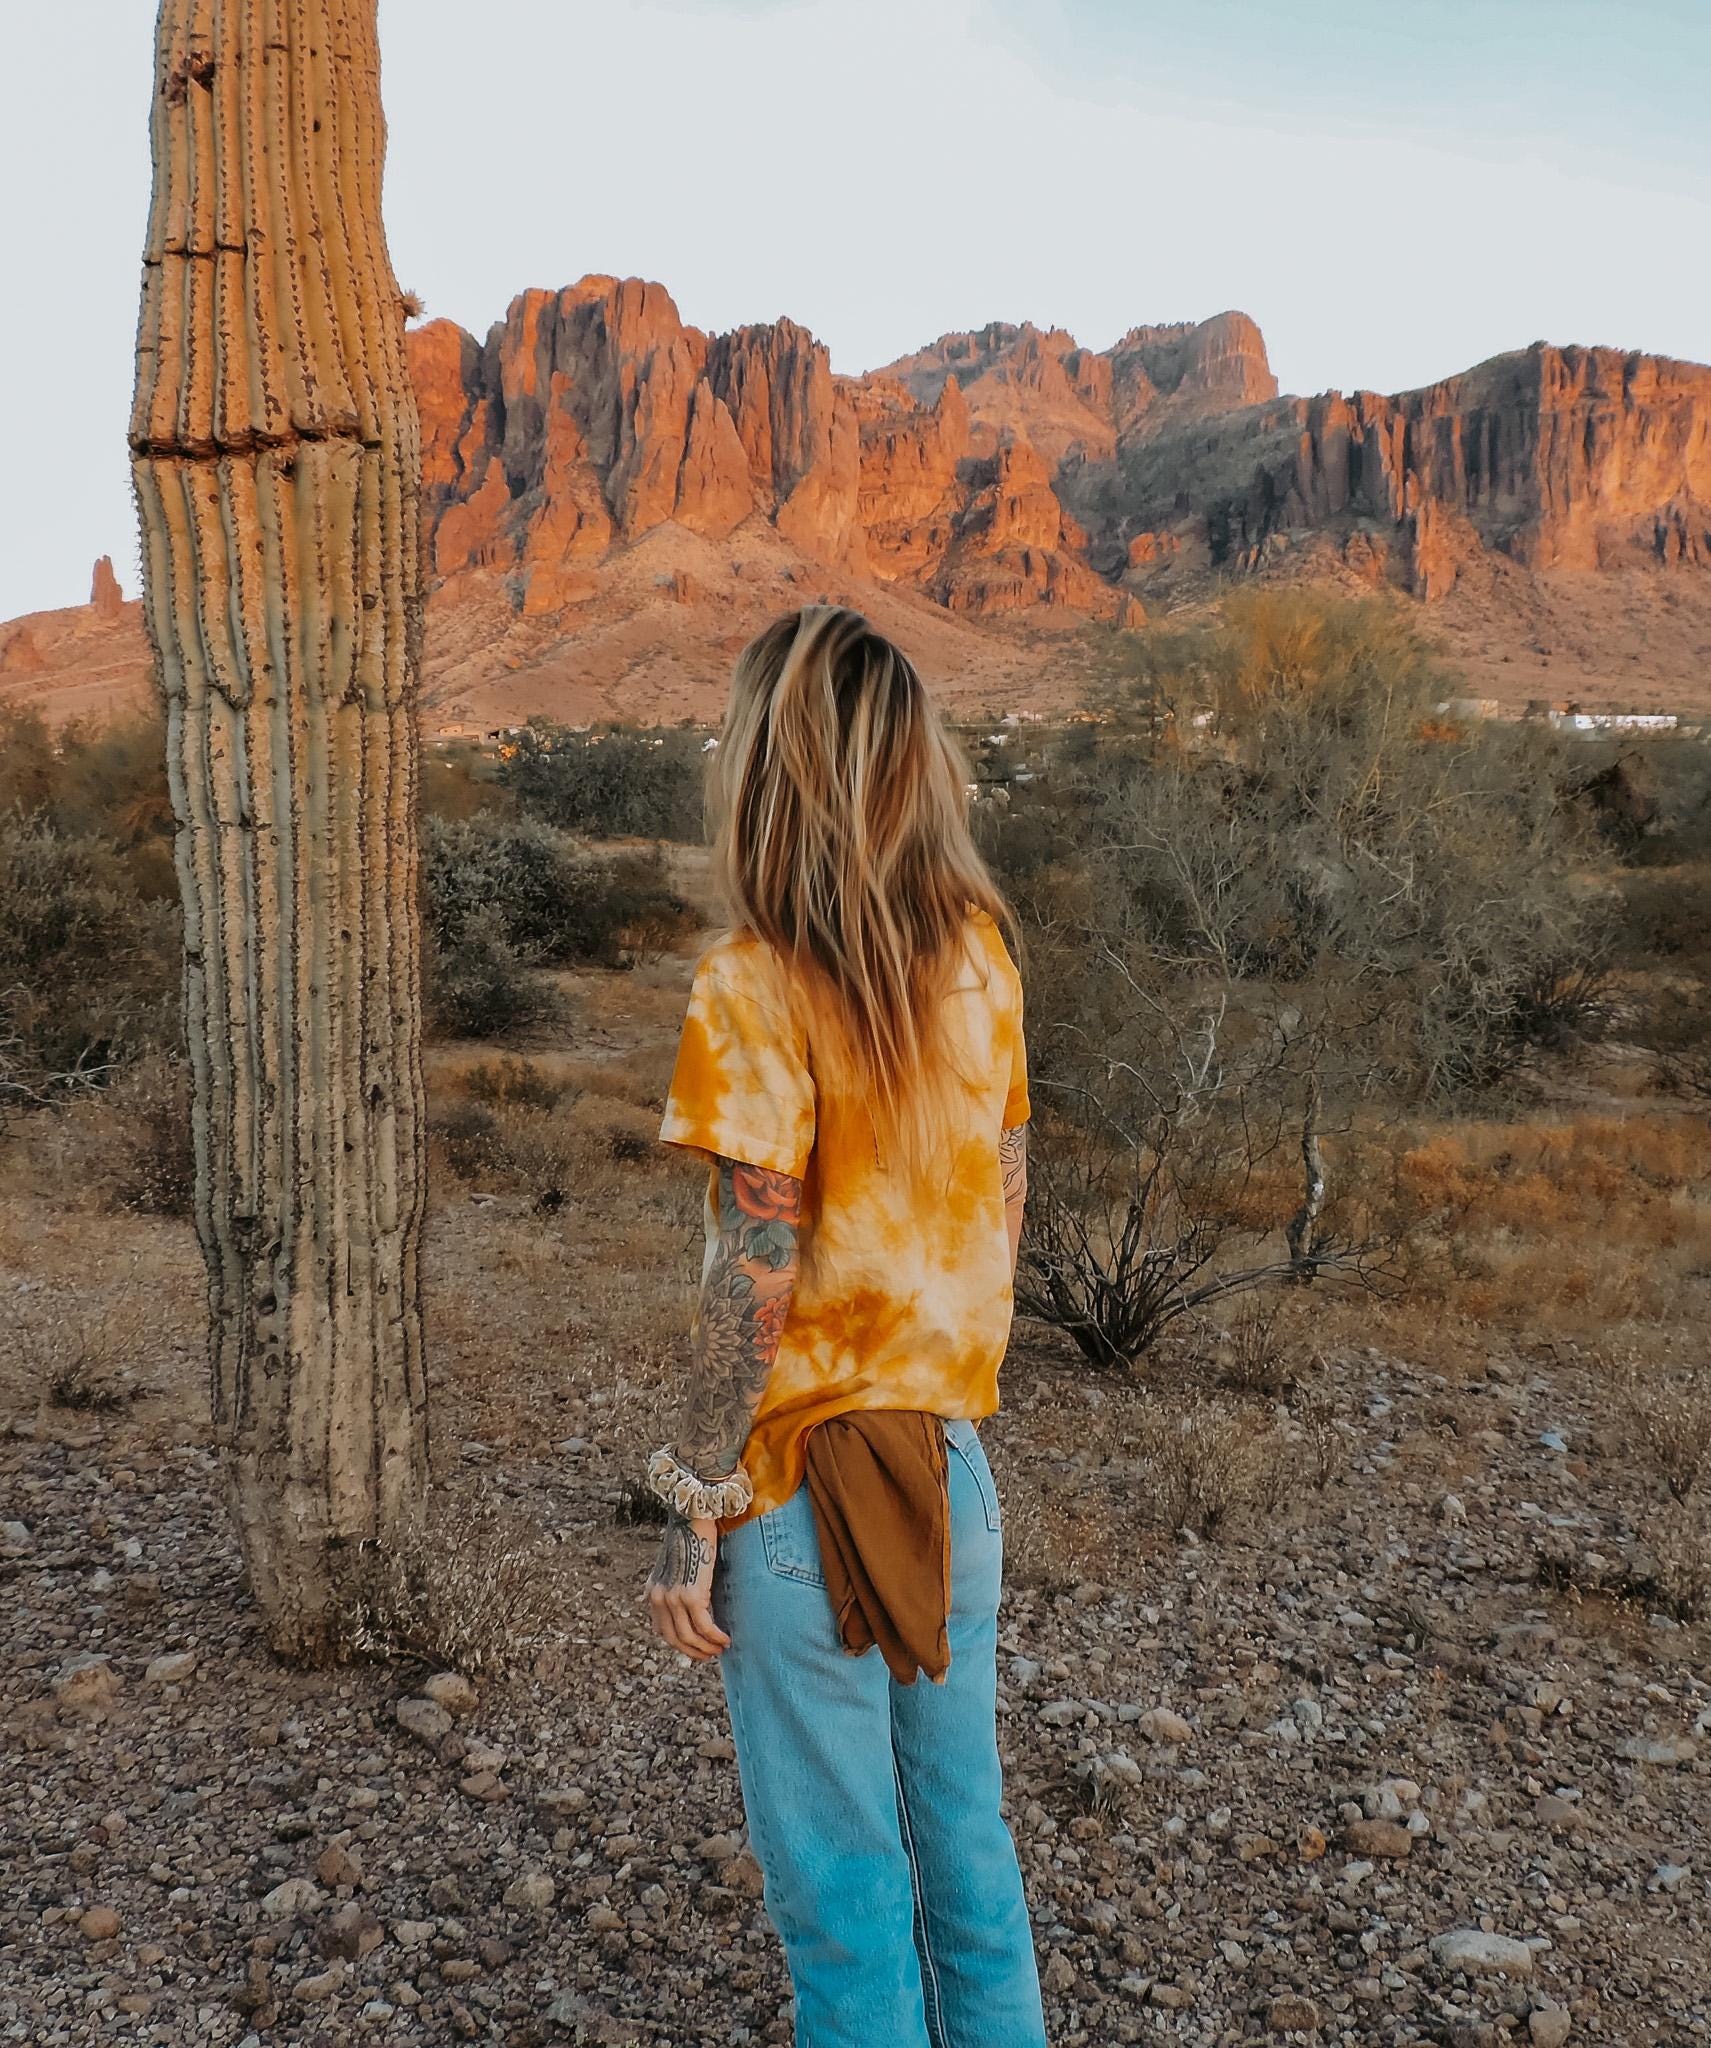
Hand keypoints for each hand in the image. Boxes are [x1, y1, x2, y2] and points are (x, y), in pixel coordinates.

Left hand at [646, 1512, 729, 1660]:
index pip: (663, 1629)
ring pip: (689, 1636)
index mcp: (652, 1592)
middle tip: (710, 1655)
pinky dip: (715, 1636)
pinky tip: (725, 1639)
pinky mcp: (691, 1595)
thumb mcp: (673, 1563)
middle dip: (693, 1651)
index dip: (681, 1644)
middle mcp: (658, 1598)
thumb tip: (688, 1604)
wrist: (692, 1515)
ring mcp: (673, 1599)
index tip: (697, 1648)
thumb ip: (673, 1584)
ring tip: (721, 1648)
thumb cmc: (688, 1536)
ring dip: (706, 1647)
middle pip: (674, 1638)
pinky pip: (704, 1626)